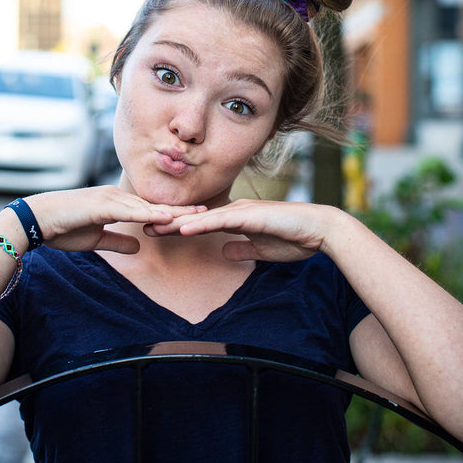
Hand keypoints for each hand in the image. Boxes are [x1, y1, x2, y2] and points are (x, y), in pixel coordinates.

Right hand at [25, 186, 206, 254]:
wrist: (37, 221)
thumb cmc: (63, 229)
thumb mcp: (97, 240)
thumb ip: (118, 240)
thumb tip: (138, 245)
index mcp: (116, 203)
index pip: (149, 209)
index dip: (172, 213)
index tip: (194, 216)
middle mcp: (116, 197)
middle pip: (154, 204)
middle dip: (180, 209)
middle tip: (207, 211)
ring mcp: (110, 198)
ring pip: (146, 206)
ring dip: (170, 211)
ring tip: (194, 215)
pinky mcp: (101, 205)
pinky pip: (129, 211)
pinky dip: (148, 214)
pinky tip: (165, 217)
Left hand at [151, 199, 337, 262]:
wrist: (321, 230)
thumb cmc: (296, 239)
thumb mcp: (262, 250)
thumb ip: (242, 249)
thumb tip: (225, 252)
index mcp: (237, 219)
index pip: (201, 224)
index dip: (178, 228)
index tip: (155, 233)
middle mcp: (235, 211)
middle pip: (196, 217)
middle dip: (169, 222)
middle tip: (142, 226)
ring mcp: (242, 211)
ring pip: (203, 217)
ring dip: (178, 222)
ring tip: (154, 226)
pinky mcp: (251, 216)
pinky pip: (221, 221)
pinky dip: (201, 224)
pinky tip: (184, 229)